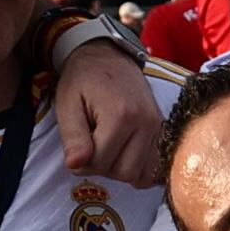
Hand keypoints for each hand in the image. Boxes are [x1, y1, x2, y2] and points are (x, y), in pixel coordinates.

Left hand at [50, 33, 167, 185]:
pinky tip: (124, 155)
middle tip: (92, 148)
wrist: (107, 56)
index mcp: (120, 115)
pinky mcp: (162, 130)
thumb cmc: (82, 80)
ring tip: (109, 150)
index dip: (82, 164)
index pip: (100, 163)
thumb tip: (76, 166)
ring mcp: (157, 127)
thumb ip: (72, 136)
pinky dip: (139, 168)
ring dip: (121, 170)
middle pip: (124, 172)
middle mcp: (145, 123)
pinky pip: (155, 167)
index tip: (76, 149)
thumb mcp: (67, 104)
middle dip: (103, 167)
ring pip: (142, 174)